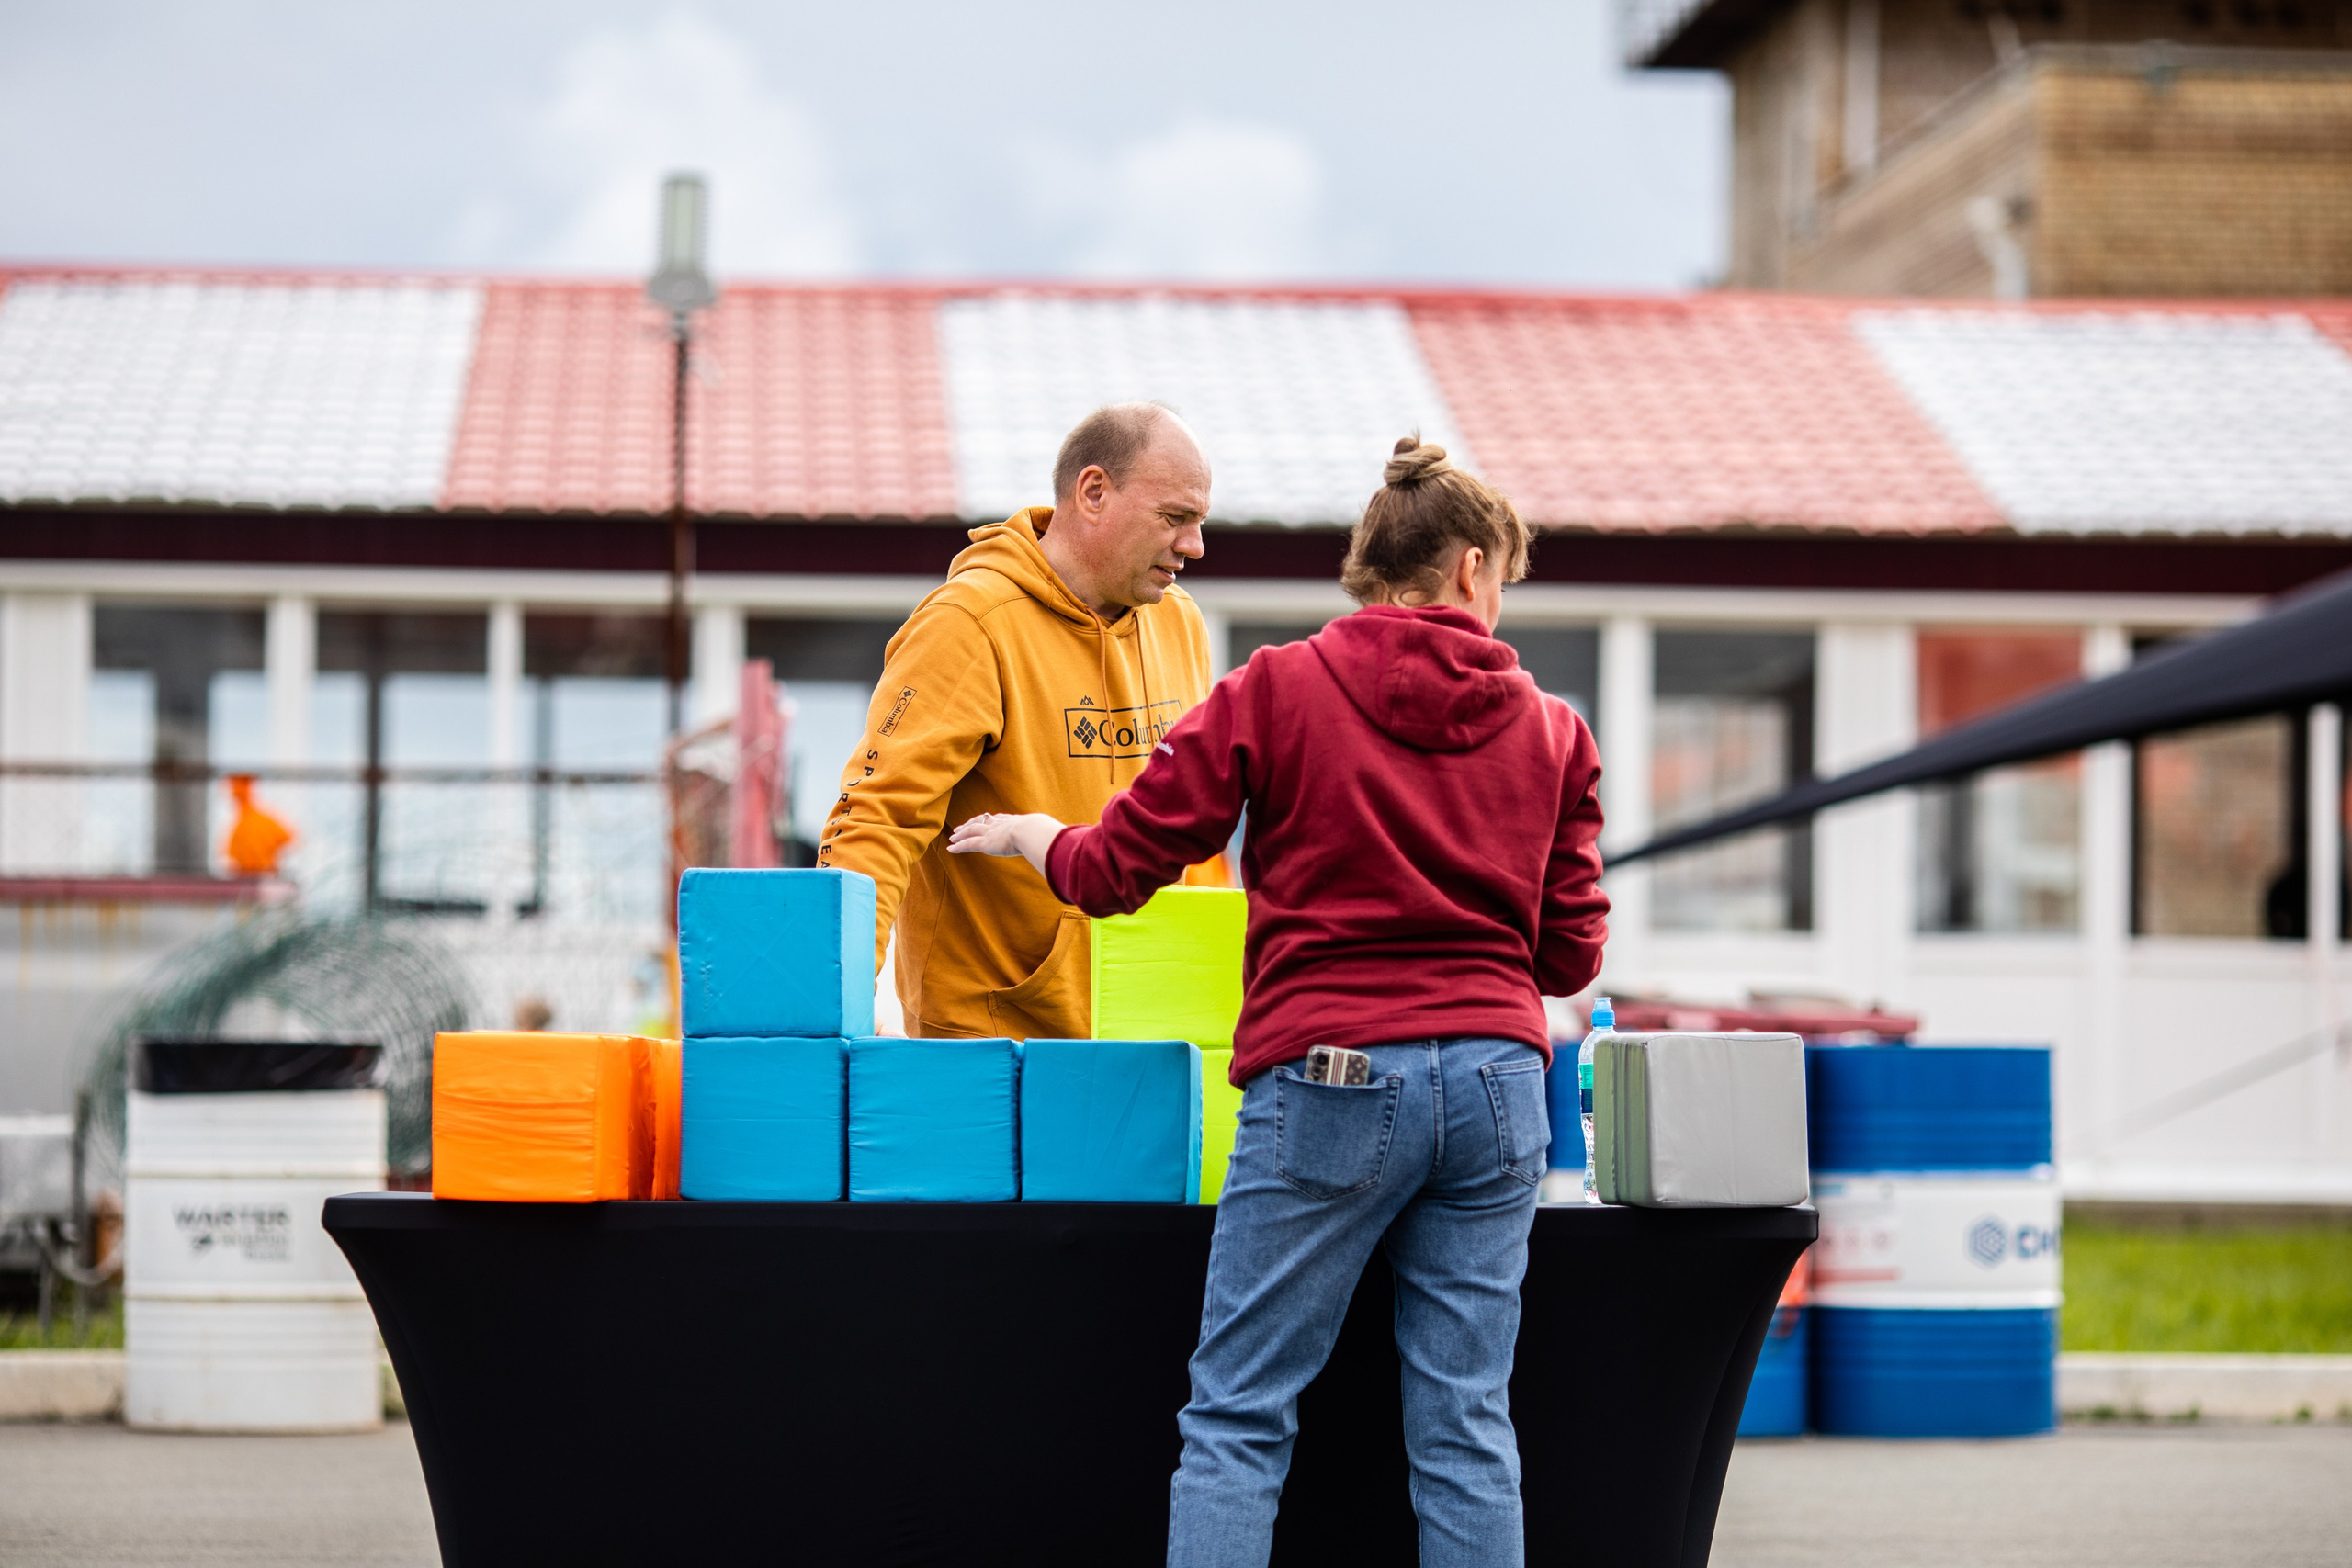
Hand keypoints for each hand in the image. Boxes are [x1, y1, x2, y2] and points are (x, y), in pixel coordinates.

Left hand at [947, 812, 1063, 877]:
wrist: (1034, 831)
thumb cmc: (1043, 834)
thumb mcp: (1048, 837)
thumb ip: (1053, 841)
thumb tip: (1069, 846)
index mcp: (1015, 822)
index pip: (1000, 819)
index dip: (992, 820)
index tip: (987, 818)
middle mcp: (1001, 824)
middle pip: (983, 822)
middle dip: (972, 823)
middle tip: (963, 826)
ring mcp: (992, 833)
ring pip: (972, 831)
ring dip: (962, 833)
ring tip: (953, 836)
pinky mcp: (985, 843)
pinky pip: (968, 844)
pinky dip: (959, 846)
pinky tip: (950, 848)